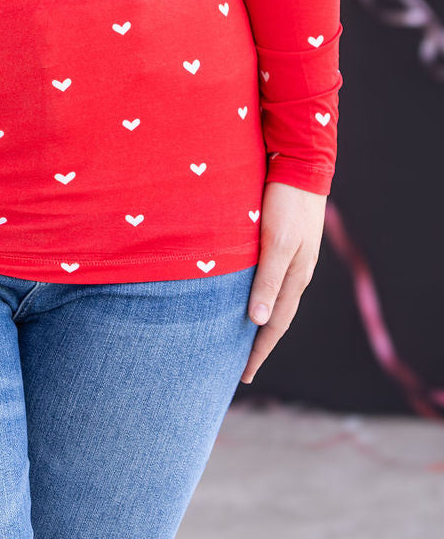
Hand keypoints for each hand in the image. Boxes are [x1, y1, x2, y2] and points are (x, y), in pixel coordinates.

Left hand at [240, 180, 326, 383]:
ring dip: (258, 320)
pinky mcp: (284, 242)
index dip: (259, 350)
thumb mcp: (276, 242)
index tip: (243, 376)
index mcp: (295, 277)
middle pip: (276, 317)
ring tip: (239, 338)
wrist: (300, 164)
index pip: (275, 325)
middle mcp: (296, 272)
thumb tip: (259, 321)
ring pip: (273, 298)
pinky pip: (270, 279)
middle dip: (258, 343)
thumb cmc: (285, 202)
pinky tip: (246, 296)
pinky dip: (258, 296)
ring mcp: (292, 258)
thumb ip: (268, 280)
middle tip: (239, 368)